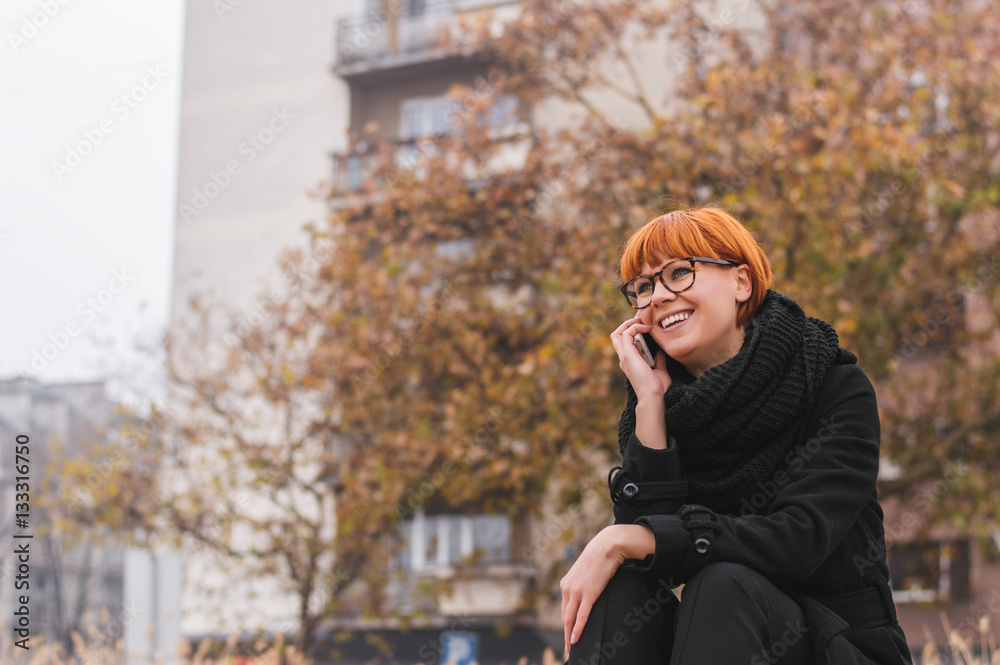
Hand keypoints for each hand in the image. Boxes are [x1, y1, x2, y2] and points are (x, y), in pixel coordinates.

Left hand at [560, 527, 628, 654]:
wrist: (605, 547)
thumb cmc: (598, 559)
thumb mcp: (584, 573)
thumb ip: (581, 585)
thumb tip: (585, 595)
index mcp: (565, 584)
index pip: (564, 609)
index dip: (566, 623)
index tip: (567, 634)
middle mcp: (567, 588)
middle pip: (565, 616)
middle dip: (566, 633)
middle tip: (567, 647)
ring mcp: (576, 591)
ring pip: (570, 619)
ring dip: (570, 635)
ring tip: (571, 647)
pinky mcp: (588, 594)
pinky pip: (581, 616)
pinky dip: (578, 629)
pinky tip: (576, 639)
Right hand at [610, 315, 671, 398]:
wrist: (653, 396)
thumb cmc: (657, 388)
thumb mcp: (659, 370)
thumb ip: (658, 360)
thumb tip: (660, 350)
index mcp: (630, 362)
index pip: (625, 343)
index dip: (632, 331)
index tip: (645, 325)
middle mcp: (624, 358)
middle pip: (617, 336)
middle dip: (627, 324)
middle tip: (641, 318)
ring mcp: (624, 356)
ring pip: (617, 333)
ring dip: (629, 323)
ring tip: (642, 320)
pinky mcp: (628, 354)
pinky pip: (626, 334)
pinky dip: (635, 327)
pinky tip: (646, 328)